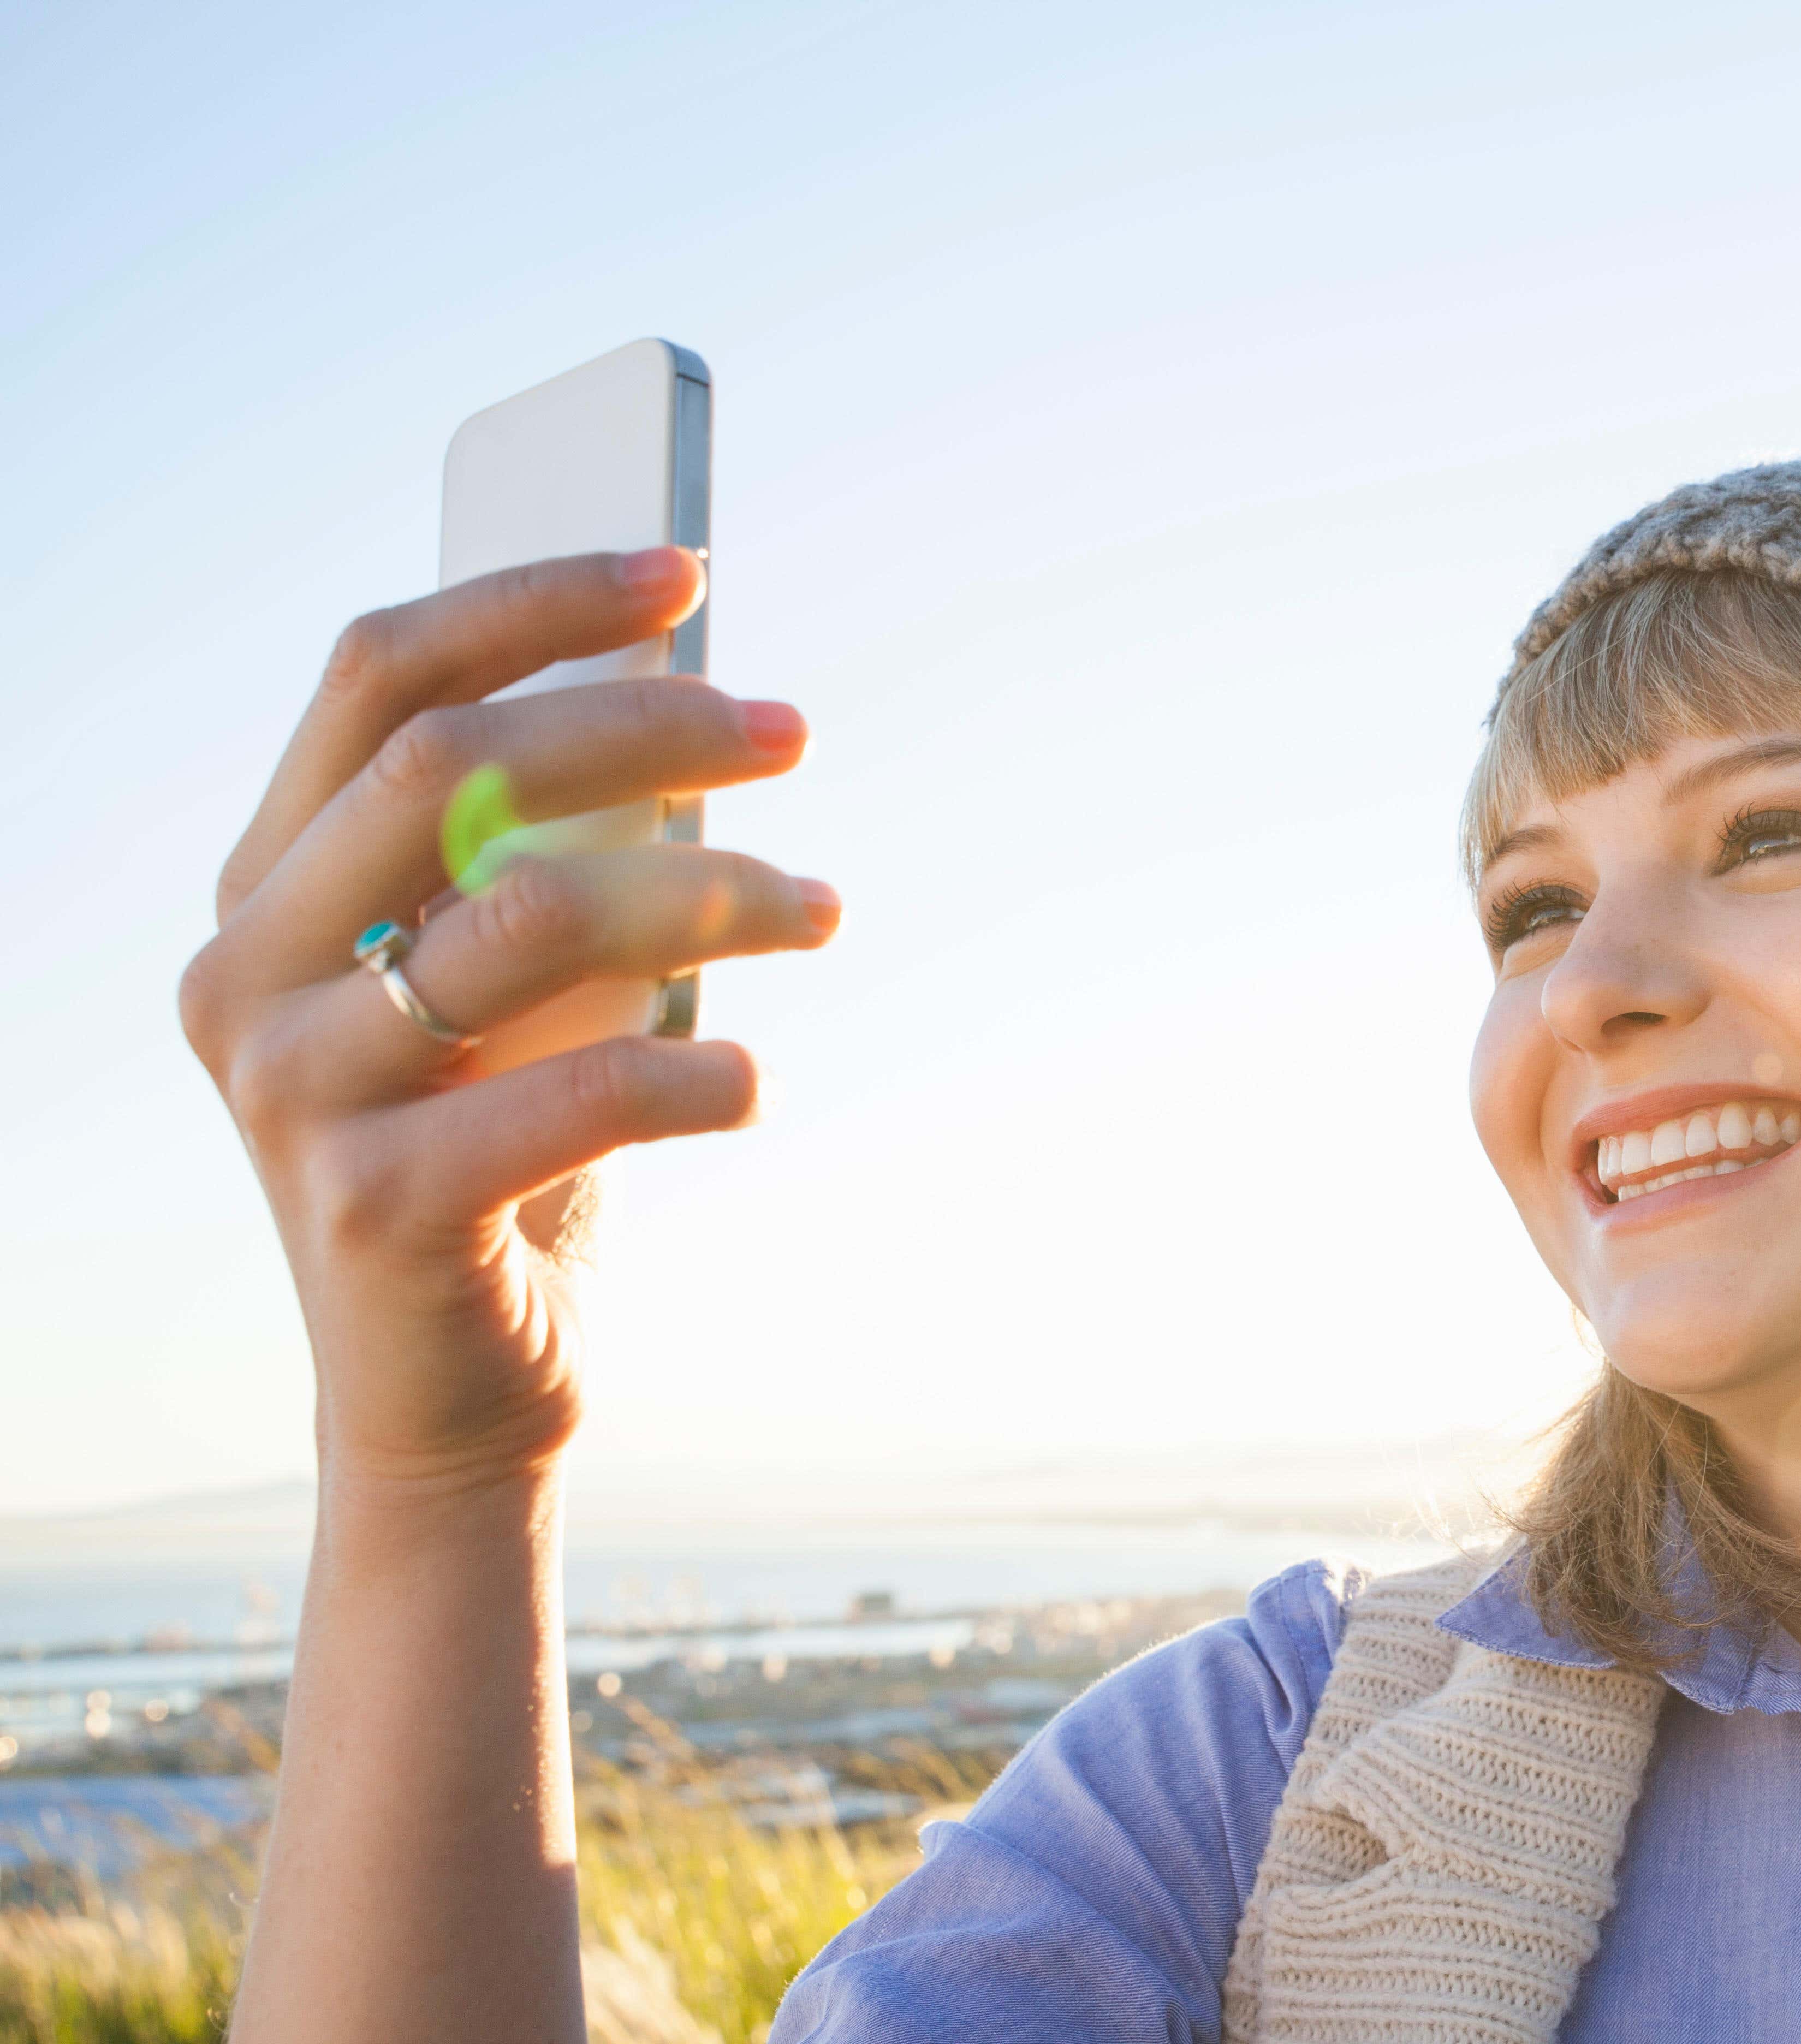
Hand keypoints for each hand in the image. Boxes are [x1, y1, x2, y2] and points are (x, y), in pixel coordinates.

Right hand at [180, 547, 835, 1491]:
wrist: (447, 1397)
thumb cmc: (503, 1157)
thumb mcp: (517, 988)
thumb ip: (546, 858)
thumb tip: (692, 700)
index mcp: (265, 888)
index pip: (378, 676)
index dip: (533, 601)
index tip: (689, 571)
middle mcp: (240, 973)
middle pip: (452, 766)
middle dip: (649, 727)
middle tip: (795, 734)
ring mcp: (291, 1093)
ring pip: (533, 918)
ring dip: (714, 891)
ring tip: (820, 905)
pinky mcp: (374, 1207)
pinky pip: (581, 1093)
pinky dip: (700, 1073)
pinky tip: (754, 1083)